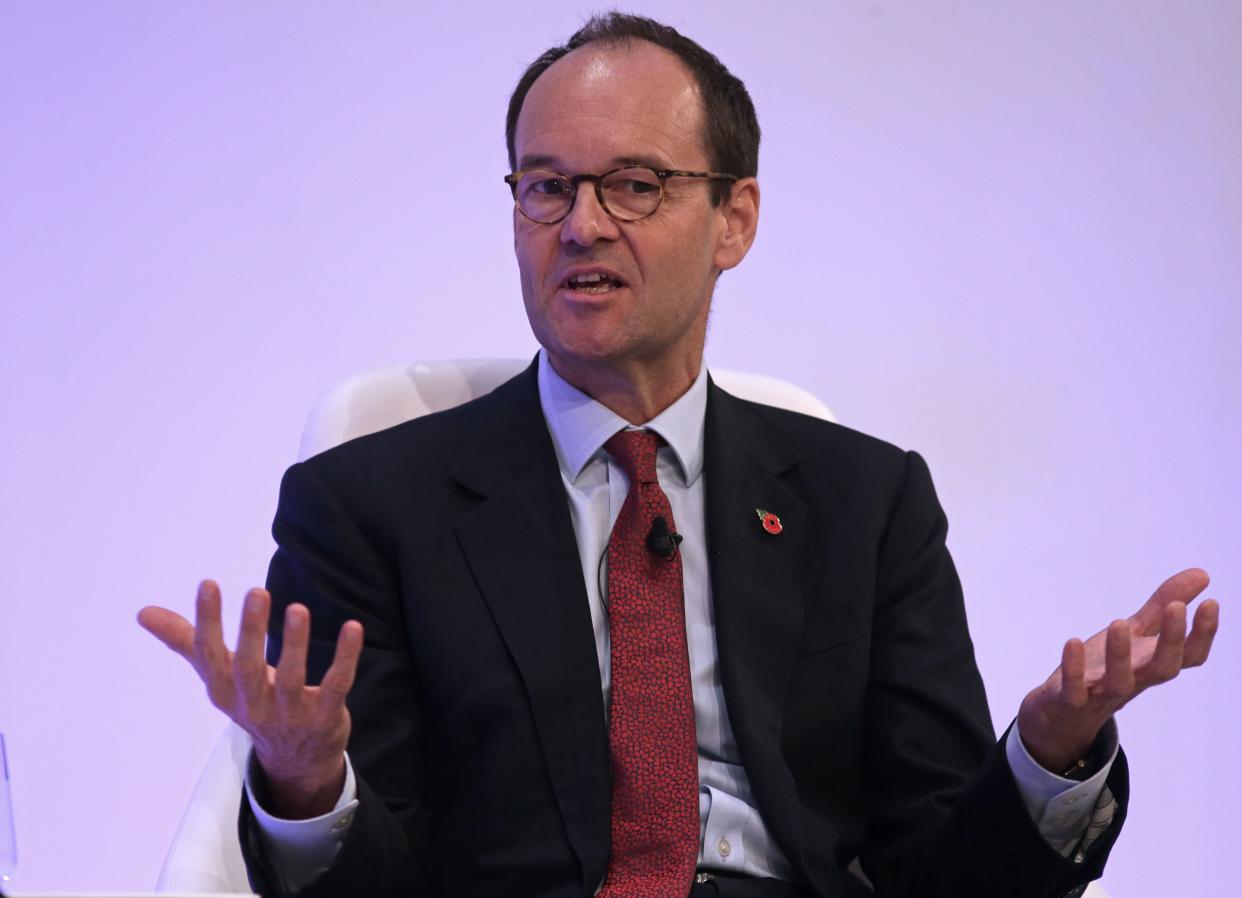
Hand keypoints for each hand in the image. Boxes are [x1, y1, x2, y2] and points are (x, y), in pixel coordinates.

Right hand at [138, 580, 363, 817]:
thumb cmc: (254, 701)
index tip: (208, 584)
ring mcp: (291, 715)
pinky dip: (346, 658)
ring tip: (298, 608)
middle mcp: (254, 705)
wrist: (295, 759)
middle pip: (248, 670)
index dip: (207, 622)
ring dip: (295, 644)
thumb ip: (186, 641)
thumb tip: (143, 612)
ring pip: (293, 680)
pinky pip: (337, 685)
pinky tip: (353, 628)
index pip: (210, 656)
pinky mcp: (325, 716)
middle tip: (256, 591)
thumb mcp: (220, 676)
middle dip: (251, 632)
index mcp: (225, 690)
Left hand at [1017, 567, 1218, 773]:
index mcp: (1152, 664)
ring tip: (1119, 622)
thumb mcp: (1135, 633)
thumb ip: (1162, 606)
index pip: (1190, 655)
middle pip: (1163, 668)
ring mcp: (1103, 693)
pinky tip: (1072, 642)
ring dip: (1120, 654)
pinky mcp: (1072, 700)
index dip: (1203, 633)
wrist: (1065, 712)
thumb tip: (1203, 574)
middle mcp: (1135, 680)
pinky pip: (1074, 689)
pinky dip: (1073, 669)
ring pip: (1120, 681)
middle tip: (1176, 607)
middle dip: (1172, 640)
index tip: (1211, 602)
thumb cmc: (1106, 667)